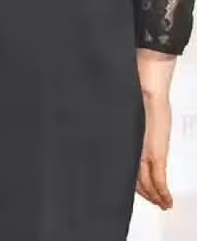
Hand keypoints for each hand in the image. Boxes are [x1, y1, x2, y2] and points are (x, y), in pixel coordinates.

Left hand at [136, 90, 172, 209]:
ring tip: (161, 204)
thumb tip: (126, 132)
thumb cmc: (138, 96)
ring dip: (155, 196)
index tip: (140, 190)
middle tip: (152, 201)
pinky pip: (159, 179)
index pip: (129, 169)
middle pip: (136, 179)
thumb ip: (130, 129)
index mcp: (127, 142)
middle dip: (145, 193)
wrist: (146, 88)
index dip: (135, 183)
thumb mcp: (134, 117)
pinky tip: (166, 201)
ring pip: (147, 182)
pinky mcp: (156, 153)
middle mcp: (133, 149)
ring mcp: (144, 152)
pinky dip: (162, 192)